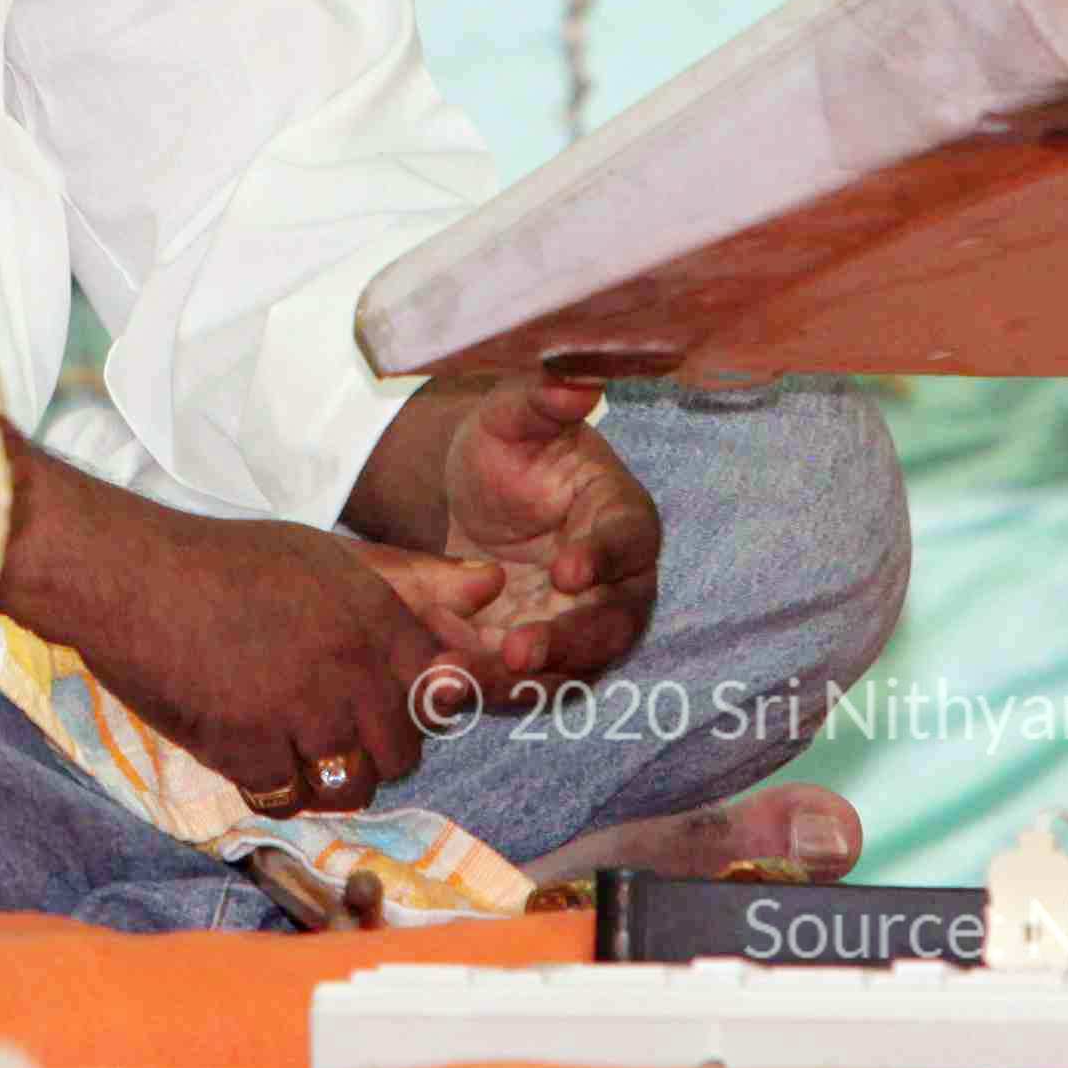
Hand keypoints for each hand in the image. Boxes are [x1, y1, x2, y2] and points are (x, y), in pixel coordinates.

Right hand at [0, 450, 504, 817]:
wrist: (125, 573)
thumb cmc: (221, 560)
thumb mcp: (323, 554)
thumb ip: (410, 578)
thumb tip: (495, 585)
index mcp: (374, 613)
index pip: (440, 694)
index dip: (409, 709)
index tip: (369, 702)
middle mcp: (350, 663)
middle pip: (403, 752)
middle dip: (369, 752)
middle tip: (316, 725)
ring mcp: (301, 708)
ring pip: (351, 784)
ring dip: (322, 777)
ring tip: (282, 742)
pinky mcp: (250, 745)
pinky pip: (286, 797)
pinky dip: (266, 783)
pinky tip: (240, 744)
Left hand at [411, 377, 658, 697]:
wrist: (473, 496)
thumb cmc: (508, 447)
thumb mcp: (512, 416)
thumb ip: (542, 398)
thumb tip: (579, 379)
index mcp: (621, 516)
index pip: (627, 540)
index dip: (603, 558)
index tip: (566, 571)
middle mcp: (615, 584)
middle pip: (608, 624)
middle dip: (565, 641)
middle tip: (516, 650)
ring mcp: (579, 626)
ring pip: (566, 668)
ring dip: (520, 682)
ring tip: (463, 680)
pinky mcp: (539, 657)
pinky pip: (522, 684)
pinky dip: (486, 689)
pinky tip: (439, 685)